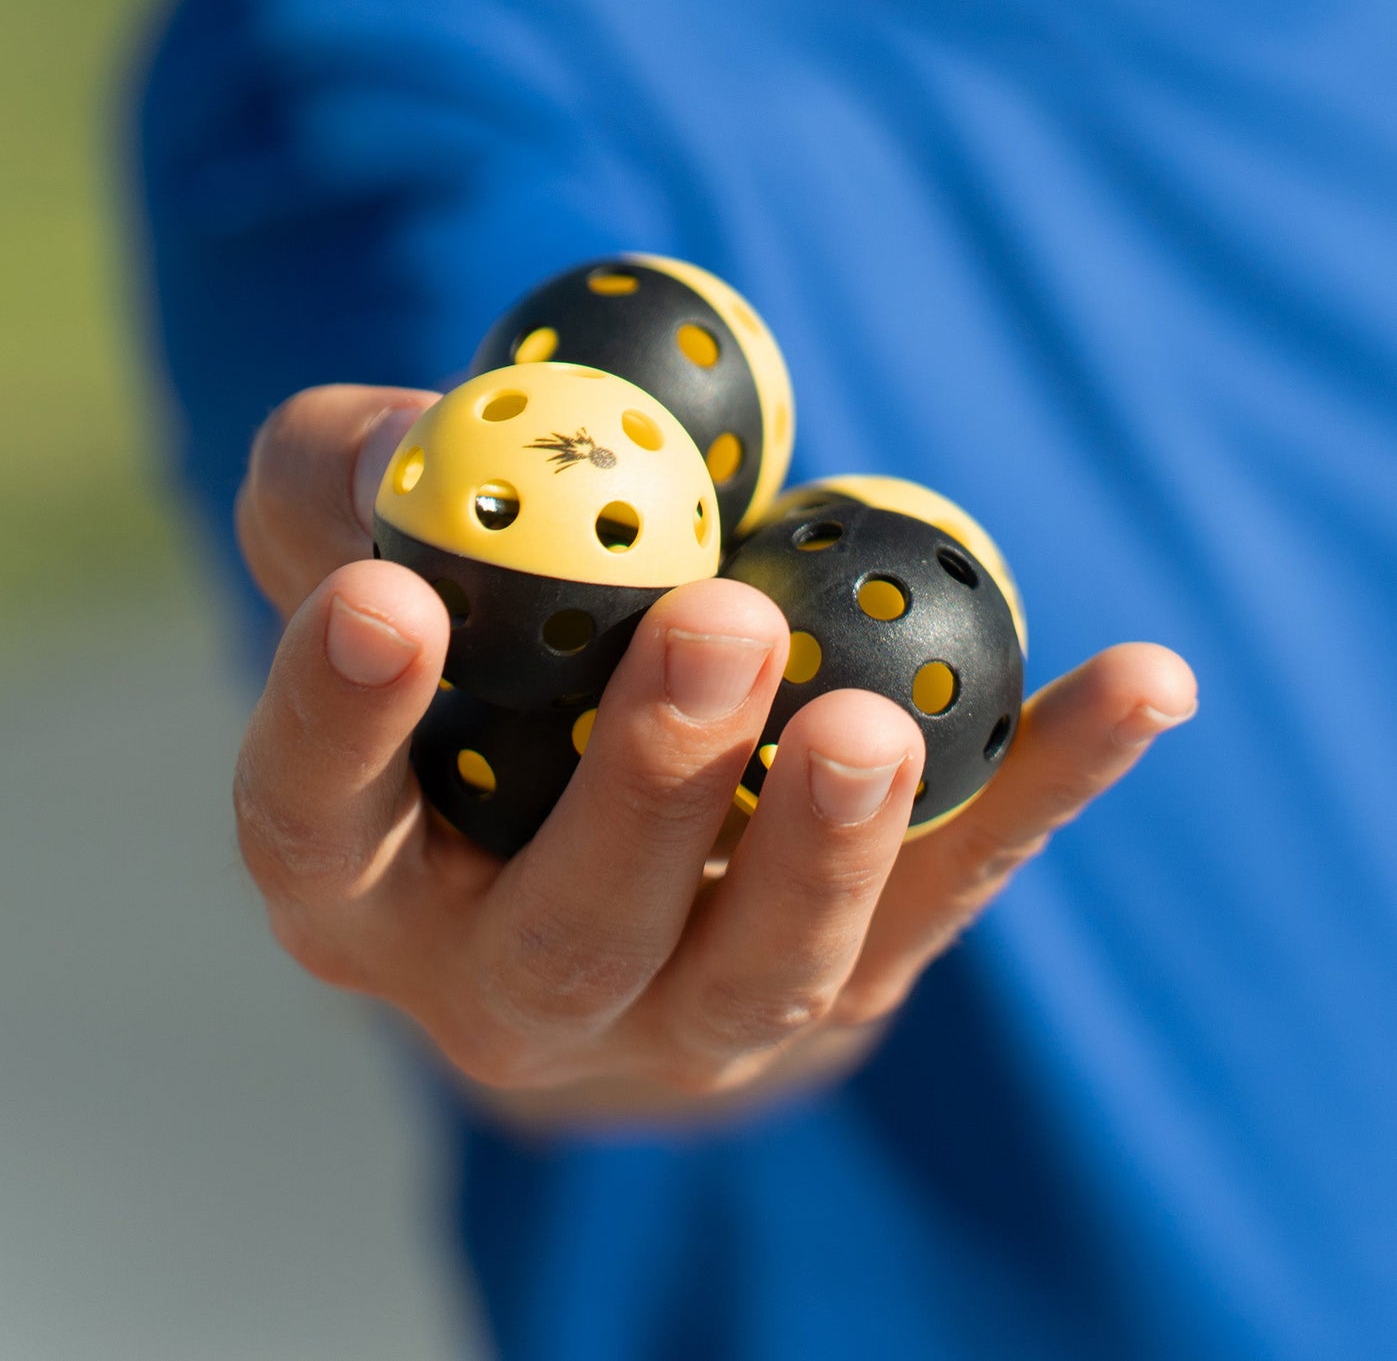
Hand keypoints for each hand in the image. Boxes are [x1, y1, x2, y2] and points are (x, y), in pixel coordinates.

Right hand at [233, 385, 1197, 1126]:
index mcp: (368, 882)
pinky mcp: (845, 981)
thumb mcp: (363, 565)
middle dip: (641, 791)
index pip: (315, 820)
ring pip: (762, 971)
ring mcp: (691, 1011)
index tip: (389, 597)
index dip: (338, 723)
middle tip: (716, 630)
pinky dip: (1041, 786)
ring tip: (871, 720)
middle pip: (566, 934)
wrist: (600, 854)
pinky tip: (1138, 684)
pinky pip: (950, 893)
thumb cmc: (467, 685)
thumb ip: (342, 492)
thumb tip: (414, 442)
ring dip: (826, 850)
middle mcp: (516, 982)